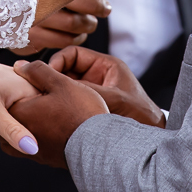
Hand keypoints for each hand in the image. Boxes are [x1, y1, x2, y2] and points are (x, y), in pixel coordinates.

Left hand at [0, 49, 42, 156]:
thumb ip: (13, 132)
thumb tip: (34, 149)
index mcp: (29, 86)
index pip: (50, 114)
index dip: (43, 130)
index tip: (32, 139)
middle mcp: (27, 82)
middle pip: (38, 113)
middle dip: (30, 127)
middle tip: (10, 131)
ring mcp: (17, 82)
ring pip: (26, 111)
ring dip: (19, 121)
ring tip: (1, 123)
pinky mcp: (7, 86)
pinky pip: (17, 105)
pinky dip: (11, 114)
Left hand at [0, 60, 108, 167]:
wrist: (99, 145)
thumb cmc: (81, 112)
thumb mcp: (60, 82)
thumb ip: (37, 71)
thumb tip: (19, 67)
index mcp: (21, 115)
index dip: (4, 97)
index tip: (11, 91)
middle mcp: (22, 136)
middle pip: (2, 129)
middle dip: (7, 116)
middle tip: (21, 104)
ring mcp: (34, 152)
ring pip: (16, 141)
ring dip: (21, 129)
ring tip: (36, 116)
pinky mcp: (47, 160)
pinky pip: (32, 149)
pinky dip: (35, 139)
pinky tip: (50, 128)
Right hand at [12, 0, 111, 55]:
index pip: (82, 2)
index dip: (97, 6)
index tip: (105, 7)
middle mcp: (36, 12)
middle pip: (76, 23)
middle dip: (90, 22)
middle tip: (94, 19)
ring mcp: (27, 30)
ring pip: (66, 38)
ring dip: (79, 35)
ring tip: (82, 29)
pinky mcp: (20, 43)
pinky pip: (47, 47)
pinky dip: (58, 42)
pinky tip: (63, 36)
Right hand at [50, 46, 164, 127]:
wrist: (151, 138)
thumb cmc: (142, 116)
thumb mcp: (115, 99)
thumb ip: (90, 91)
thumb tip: (61, 87)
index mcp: (106, 65)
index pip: (73, 53)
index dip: (58, 61)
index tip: (48, 74)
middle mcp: (96, 76)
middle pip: (65, 69)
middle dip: (53, 78)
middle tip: (40, 89)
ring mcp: (91, 91)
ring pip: (65, 86)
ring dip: (55, 92)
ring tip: (44, 102)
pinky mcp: (88, 107)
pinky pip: (69, 100)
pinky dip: (59, 104)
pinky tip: (52, 112)